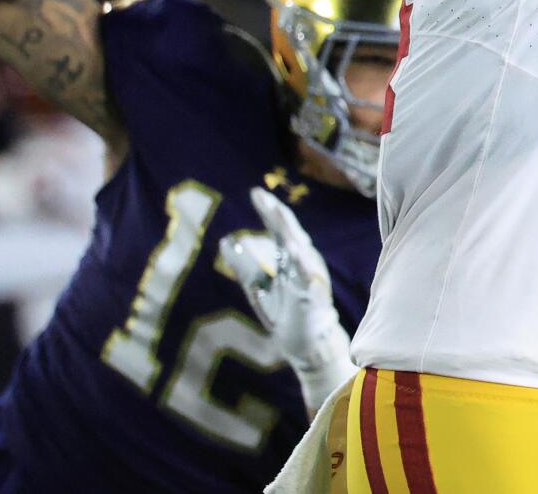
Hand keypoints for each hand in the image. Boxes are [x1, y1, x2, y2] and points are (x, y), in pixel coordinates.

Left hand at [218, 188, 352, 405]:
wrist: (306, 343)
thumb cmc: (285, 311)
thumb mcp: (257, 286)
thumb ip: (244, 264)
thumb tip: (225, 241)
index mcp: (290, 258)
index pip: (279, 229)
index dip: (268, 210)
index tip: (255, 193)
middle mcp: (302, 261)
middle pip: (289, 232)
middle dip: (276, 214)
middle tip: (262, 197)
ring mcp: (309, 277)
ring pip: (300, 248)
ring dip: (289, 230)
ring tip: (277, 213)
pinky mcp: (313, 295)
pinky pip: (308, 275)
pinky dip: (302, 262)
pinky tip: (293, 250)